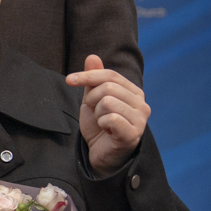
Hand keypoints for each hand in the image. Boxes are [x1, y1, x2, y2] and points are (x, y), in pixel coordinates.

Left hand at [65, 54, 149, 172]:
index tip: (69, 80)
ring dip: (97, 113)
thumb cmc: (99, 127)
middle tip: (94, 112)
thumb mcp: (92, 99)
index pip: (110, 75)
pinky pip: (111, 118)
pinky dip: (102, 123)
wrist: (100, 154)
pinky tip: (106, 131)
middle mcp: (141, 104)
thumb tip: (92, 56)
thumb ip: (93, 79)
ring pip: (108, 102)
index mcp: (133, 92)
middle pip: (108, 87)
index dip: (87, 75)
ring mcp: (140, 120)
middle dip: (92, 99)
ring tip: (102, 123)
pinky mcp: (134, 134)